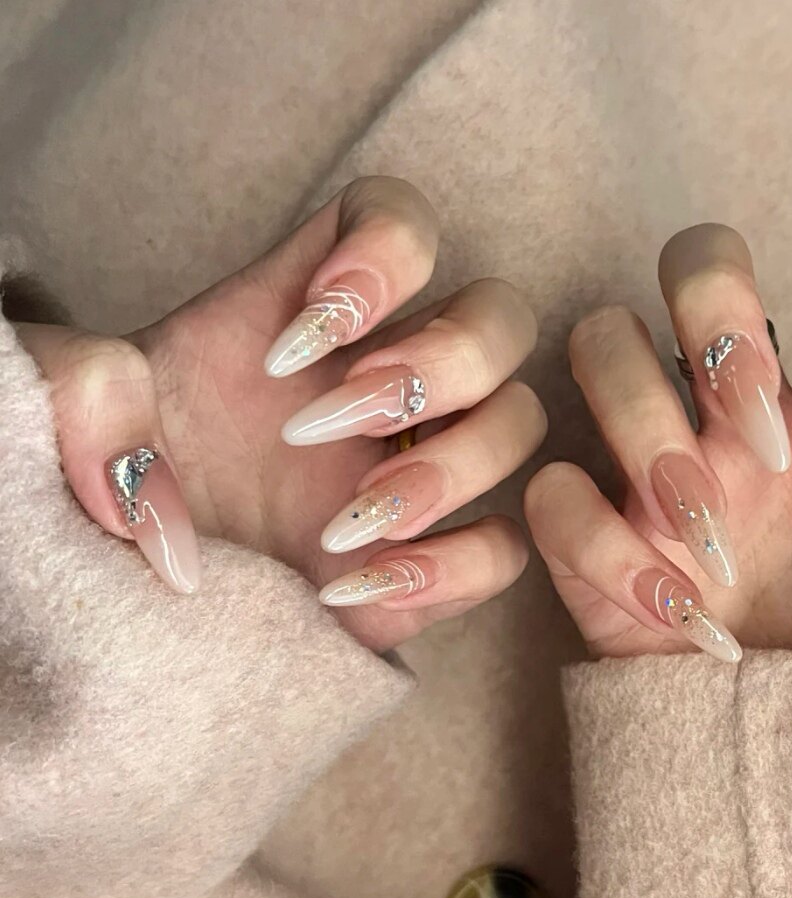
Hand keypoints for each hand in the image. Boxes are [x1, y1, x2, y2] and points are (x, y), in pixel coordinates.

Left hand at [21, 177, 543, 651]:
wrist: (142, 583)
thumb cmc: (117, 479)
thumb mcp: (69, 412)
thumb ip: (83, 396)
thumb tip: (150, 467)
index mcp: (307, 313)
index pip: (400, 221)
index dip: (387, 251)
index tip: (304, 330)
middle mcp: (383, 379)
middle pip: (503, 317)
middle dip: (443, 362)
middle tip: (335, 418)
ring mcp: (419, 466)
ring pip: (522, 425)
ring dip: (450, 465)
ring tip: (341, 518)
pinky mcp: (434, 558)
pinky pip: (504, 547)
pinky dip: (451, 565)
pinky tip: (350, 582)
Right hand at [525, 222, 791, 660]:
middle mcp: (744, 419)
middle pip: (696, 256)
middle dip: (722, 325)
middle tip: (769, 452)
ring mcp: (660, 473)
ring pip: (599, 343)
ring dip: (647, 424)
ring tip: (715, 540)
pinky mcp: (595, 547)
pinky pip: (553, 494)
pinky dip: (606, 551)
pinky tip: (685, 623)